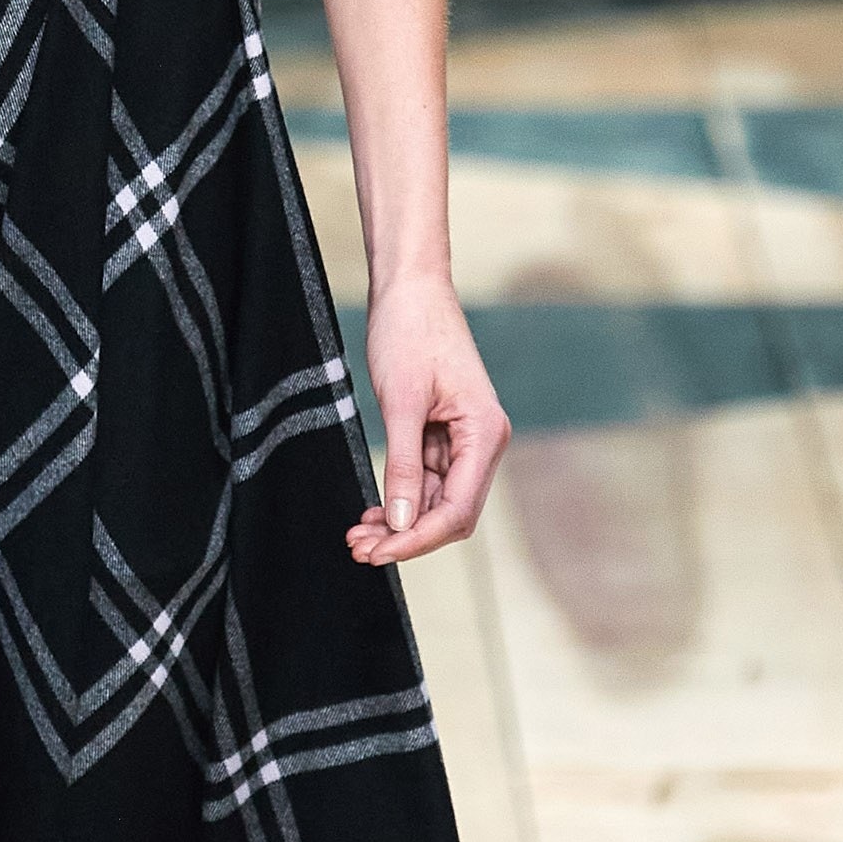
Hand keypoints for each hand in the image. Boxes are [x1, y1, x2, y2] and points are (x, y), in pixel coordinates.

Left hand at [345, 273, 509, 564]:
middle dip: (407, 536)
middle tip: (359, 548)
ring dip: (400, 521)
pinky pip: (426, 480)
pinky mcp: (444, 434)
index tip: (380, 552)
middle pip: (450, 513)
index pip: (458, 510)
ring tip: (357, 534)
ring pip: (436, 501)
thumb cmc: (410, 333)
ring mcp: (465, 440)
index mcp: (485, 434)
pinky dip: (401, 497)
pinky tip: (373, 511)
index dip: (418, 539)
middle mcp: (483, 442)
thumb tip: (402, 521)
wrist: (409, 289)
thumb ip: (404, 465)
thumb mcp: (401, 403)